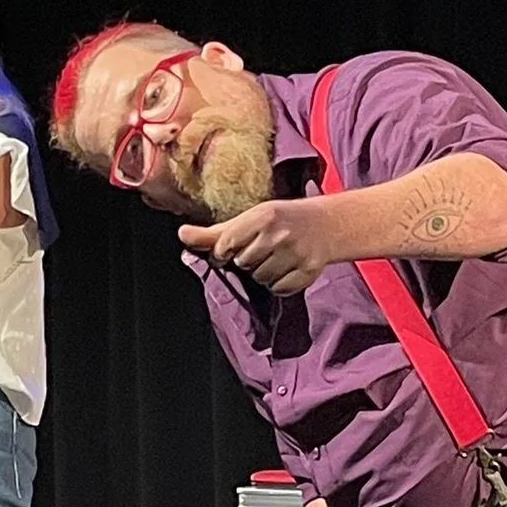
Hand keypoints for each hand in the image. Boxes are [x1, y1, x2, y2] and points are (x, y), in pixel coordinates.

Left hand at [178, 200, 333, 293]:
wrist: (324, 224)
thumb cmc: (278, 221)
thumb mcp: (247, 220)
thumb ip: (213, 233)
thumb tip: (182, 235)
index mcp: (262, 216)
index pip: (226, 245)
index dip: (222, 253)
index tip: (229, 252)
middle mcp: (279, 234)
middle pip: (243, 264)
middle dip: (246, 262)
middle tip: (260, 250)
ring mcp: (296, 253)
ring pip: (261, 279)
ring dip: (263, 274)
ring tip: (274, 258)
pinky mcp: (308, 271)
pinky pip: (279, 289)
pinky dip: (279, 284)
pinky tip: (286, 268)